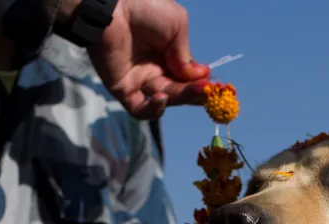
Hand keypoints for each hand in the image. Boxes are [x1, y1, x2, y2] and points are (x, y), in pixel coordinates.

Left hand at [84, 0, 210, 118]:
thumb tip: (198, 77)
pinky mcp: (122, 89)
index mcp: (169, 55)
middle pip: (179, 91)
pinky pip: (140, 109)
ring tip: (194, 89)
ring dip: (182, 98)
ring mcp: (139, 81)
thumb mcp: (177, 27)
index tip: (215, 85)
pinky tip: (162, 97)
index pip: (188, 77)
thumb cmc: (145, 7)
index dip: (201, 82)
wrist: (113, 6)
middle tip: (207, 90)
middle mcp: (155, 70)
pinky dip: (154, 109)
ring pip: (166, 100)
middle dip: (195, 92)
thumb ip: (186, 55)